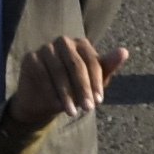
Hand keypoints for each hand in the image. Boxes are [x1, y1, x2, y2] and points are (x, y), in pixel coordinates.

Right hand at [1, 33, 122, 134]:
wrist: (44, 101)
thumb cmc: (74, 89)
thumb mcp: (93, 81)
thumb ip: (108, 66)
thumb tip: (124, 51)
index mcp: (81, 44)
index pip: (91, 61)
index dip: (96, 82)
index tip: (99, 101)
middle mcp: (63, 41)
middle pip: (76, 65)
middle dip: (82, 89)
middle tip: (88, 109)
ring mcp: (45, 48)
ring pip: (58, 71)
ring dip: (66, 94)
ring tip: (72, 112)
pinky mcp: (30, 57)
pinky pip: (42, 75)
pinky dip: (50, 91)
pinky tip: (56, 105)